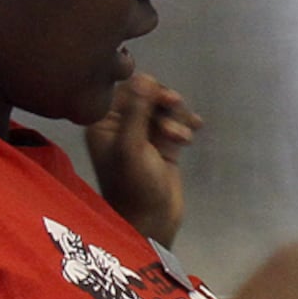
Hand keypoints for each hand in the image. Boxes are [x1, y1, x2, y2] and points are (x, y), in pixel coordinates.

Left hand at [83, 73, 200, 244]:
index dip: (146, 88)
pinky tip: (192, 135)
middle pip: (147, 96)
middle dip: (163, 102)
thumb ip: (137, 110)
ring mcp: (143, 136)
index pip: (125, 90)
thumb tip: (144, 75)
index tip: (163, 97)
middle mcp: (121, 127)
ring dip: (176, 117)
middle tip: (175, 106)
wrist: (151, 222)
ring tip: (181, 137)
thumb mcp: (132, 146)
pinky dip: (184, 126)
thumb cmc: (134, 185)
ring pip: (163, 109)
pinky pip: (175, 124)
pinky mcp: (162, 146)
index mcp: (105, 124)